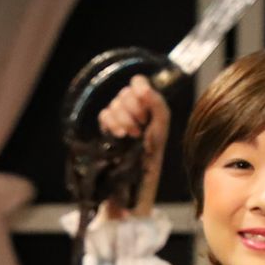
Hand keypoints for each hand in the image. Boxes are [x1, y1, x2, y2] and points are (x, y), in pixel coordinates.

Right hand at [96, 75, 170, 215]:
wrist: (134, 183)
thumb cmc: (152, 158)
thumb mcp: (161, 128)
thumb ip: (157, 104)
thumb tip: (143, 87)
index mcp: (148, 106)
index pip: (138, 82)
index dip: (139, 89)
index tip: (144, 104)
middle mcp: (132, 110)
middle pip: (125, 93)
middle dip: (133, 110)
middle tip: (140, 128)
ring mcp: (117, 119)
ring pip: (114, 104)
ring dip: (123, 119)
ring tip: (130, 136)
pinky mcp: (105, 130)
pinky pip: (104, 115)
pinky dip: (111, 124)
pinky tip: (119, 136)